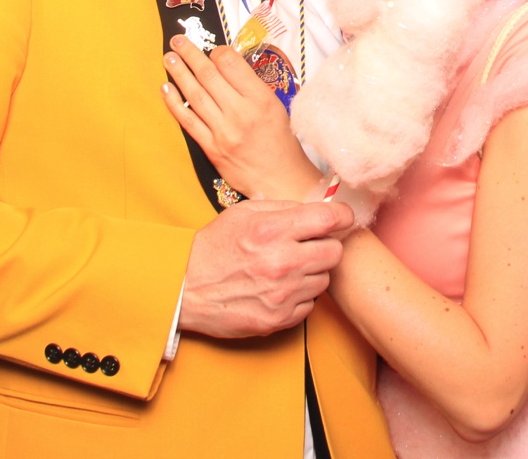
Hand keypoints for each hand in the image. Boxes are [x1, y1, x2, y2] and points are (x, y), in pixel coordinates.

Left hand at [162, 34, 322, 200]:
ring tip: (169, 58)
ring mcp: (223, 131)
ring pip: (195, 95)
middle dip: (190, 54)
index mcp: (260, 98)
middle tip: (177, 40)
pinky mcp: (212, 148)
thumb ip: (251, 86)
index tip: (211, 48)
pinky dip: (175, 103)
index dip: (217, 51)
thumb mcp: (275, 106)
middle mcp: (240, 113)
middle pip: (209, 76)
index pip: (231, 64)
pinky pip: (188, 121)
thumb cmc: (280, 141)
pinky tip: (166, 88)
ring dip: (179, 74)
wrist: (280, 179)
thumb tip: (225, 64)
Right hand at [179, 199, 354, 337]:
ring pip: (324, 280)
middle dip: (325, 246)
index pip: (331, 219)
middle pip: (335, 252)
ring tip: (286, 270)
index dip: (342, 217)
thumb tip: (319, 208)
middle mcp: (282, 262)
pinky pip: (310, 305)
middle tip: (308, 246)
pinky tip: (278, 289)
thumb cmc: (213, 249)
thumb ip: (283, 208)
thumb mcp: (243, 214)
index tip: (341, 219)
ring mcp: (283, 294)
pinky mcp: (280, 319)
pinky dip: (299, 297)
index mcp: (273, 230)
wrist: (185, 290)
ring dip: (311, 273)